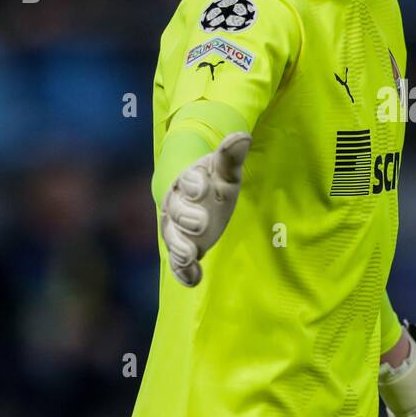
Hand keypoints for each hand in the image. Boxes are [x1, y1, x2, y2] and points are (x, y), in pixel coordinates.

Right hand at [159, 132, 251, 286]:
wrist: (203, 201)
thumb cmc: (214, 184)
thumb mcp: (225, 172)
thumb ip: (230, 157)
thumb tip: (242, 136)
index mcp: (187, 181)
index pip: (187, 181)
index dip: (193, 183)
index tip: (202, 187)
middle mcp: (176, 206)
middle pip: (176, 211)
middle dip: (186, 217)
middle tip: (200, 223)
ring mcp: (177, 230)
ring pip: (173, 237)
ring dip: (180, 247)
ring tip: (190, 255)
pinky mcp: (182, 250)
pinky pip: (177, 263)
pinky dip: (184, 272)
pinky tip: (194, 280)